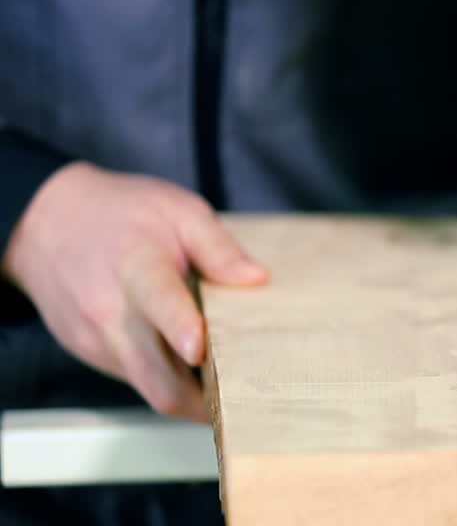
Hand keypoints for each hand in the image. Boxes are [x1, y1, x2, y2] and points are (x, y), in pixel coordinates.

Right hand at [1, 162, 267, 421]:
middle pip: (158, 378)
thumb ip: (219, 247)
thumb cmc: (122, 214)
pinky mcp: (91, 352)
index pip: (160, 303)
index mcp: (138, 268)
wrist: (47, 221)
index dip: (182, 329)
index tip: (201, 348)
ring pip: (148, 388)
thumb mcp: (180, 211)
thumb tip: (257, 279)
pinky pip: (135, 379)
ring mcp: (97, 339)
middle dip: (205, 399)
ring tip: (228, 385)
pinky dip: (165, 380)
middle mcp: (111, 312)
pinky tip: (190, 366)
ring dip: (188, 394)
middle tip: (247, 397)